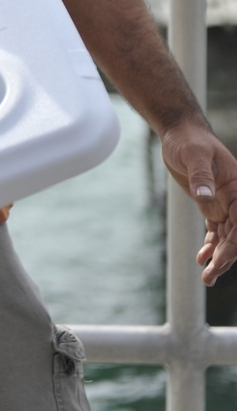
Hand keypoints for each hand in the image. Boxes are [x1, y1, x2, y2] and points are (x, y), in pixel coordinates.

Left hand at [160, 119, 236, 284]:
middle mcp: (235, 198)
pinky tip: (201, 258)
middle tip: (209, 276)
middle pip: (236, 235)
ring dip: (219, 257)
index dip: (234, 245)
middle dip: (226, 258)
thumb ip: (200, 175)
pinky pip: (216, 231)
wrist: (179, 133)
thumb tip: (206, 195)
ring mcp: (223, 203)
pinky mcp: (211, 205)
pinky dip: (211, 246)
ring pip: (227, 237)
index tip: (220, 261)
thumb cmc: (188, 140)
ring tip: (206, 277)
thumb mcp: (193, 154)